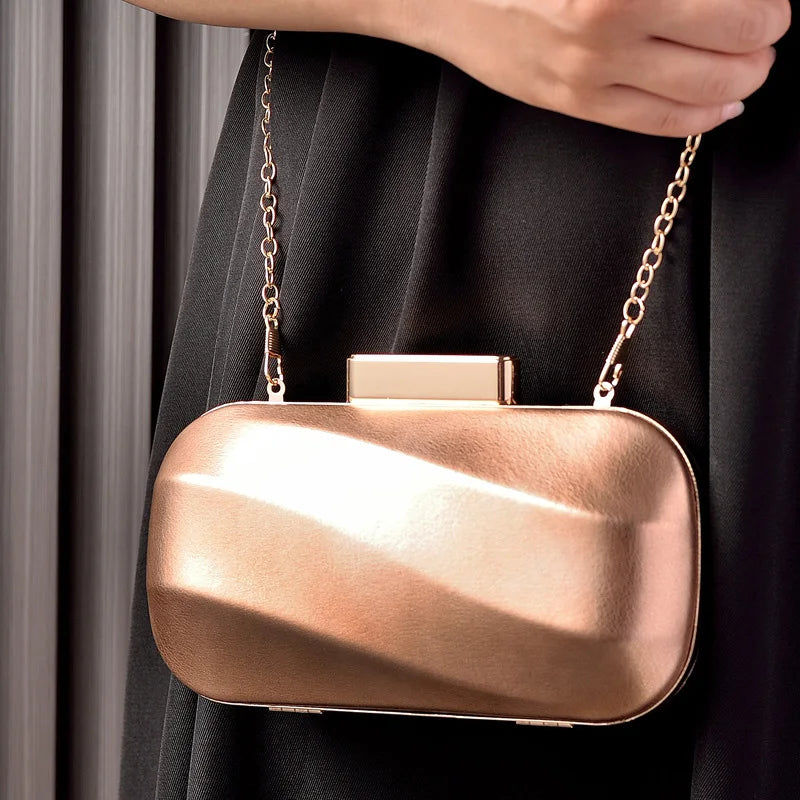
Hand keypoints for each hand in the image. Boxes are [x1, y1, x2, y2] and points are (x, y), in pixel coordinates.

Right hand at [397, 0, 790, 135]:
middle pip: (734, 44)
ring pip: (703, 92)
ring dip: (745, 77)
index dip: (768, 3)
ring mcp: (592, 74)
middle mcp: (611, 26)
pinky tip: (722, 104)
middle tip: (769, 26)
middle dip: (766, 37)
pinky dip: (704, 116)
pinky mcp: (575, 104)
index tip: (771, 0)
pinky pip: (658, 124)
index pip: (734, 0)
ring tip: (751, 64)